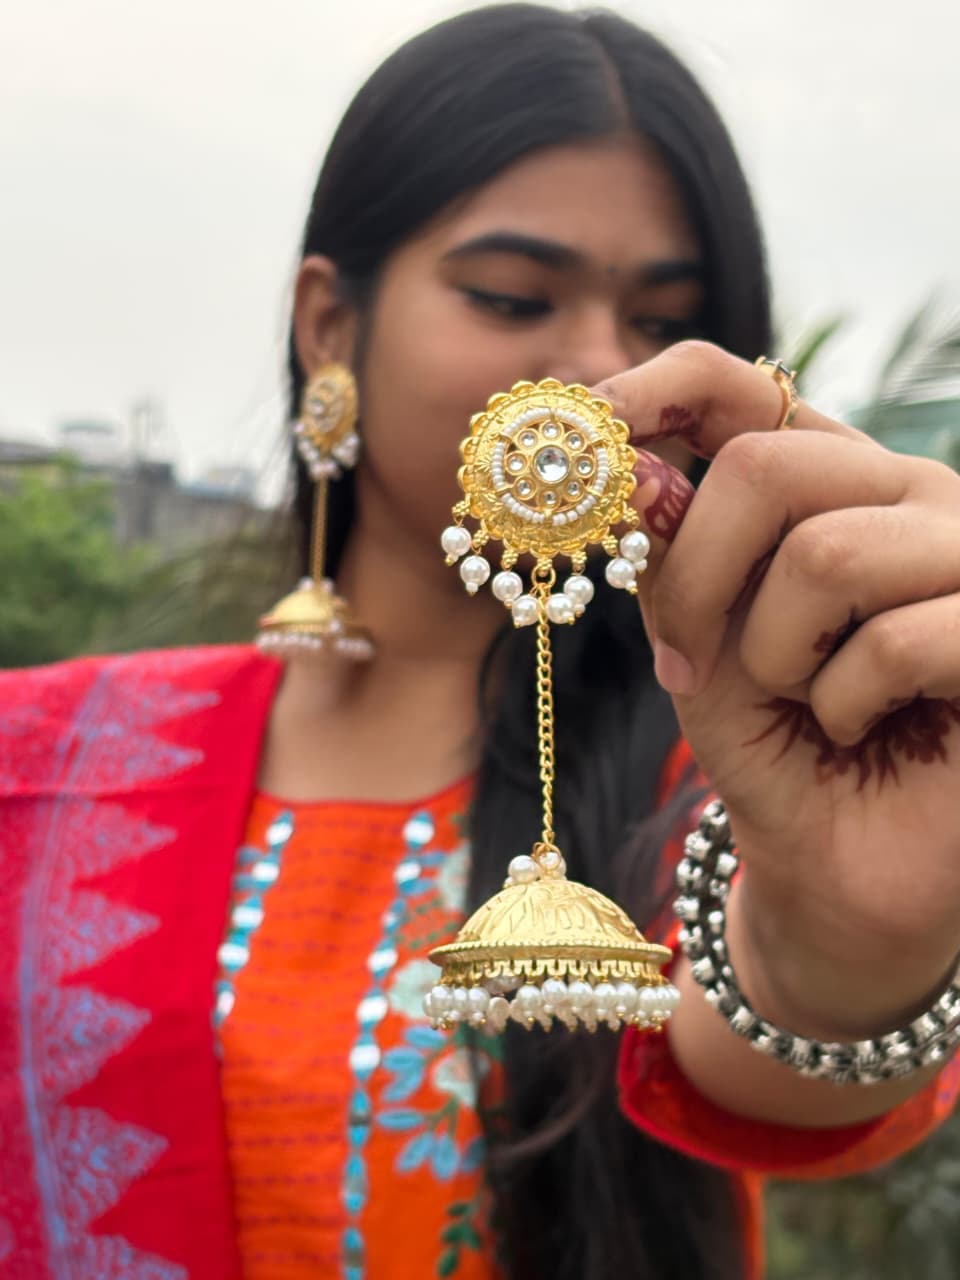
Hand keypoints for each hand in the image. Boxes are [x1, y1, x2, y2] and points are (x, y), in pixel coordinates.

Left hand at [596, 341, 959, 1037]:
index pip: (737, 388)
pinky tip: (862, 726)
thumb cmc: (773, 745)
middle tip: (686, 658)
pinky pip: (895, 639)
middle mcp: (899, 492)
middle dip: (696, 579)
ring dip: (777, 656)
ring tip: (803, 700)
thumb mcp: (699, 647)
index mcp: (819, 481)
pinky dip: (846, 703)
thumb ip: (672, 561)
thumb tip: (637, 475)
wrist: (839, 865)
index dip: (652, 392)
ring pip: (827, 553)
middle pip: (767, 466)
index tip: (584, 429)